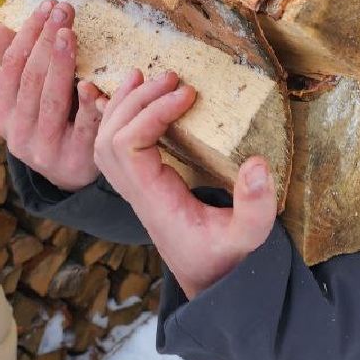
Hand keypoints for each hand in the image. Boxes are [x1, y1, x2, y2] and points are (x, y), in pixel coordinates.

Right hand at [0, 0, 105, 192]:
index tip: (47, 6)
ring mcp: (44, 150)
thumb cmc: (52, 123)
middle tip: (63, 12)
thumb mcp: (31, 98)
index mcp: (3, 116)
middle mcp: (18, 134)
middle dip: (46, 41)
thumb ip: (16, 66)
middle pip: (31, 80)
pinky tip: (92, 84)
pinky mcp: (73, 161)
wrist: (73, 174)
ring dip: (61, 64)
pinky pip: (82, 129)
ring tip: (70, 34)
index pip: (12, 67)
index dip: (28, 34)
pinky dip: (87, 106)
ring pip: (51, 101)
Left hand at [94, 69, 277, 299]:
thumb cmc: (227, 259)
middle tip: (172, 77)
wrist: (210, 283)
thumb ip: (255, 207)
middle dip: (136, 100)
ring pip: (104, 141)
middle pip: (110, 137)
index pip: (128, 146)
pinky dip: (114, 118)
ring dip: (122, 104)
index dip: (151, 114)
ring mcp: (134, 190)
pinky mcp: (141, 185)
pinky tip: (126, 98)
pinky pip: (112, 148)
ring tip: (145, 76)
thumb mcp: (249, 238)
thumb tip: (256, 164)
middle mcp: (136, 194)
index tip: (188, 95)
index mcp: (155, 201)